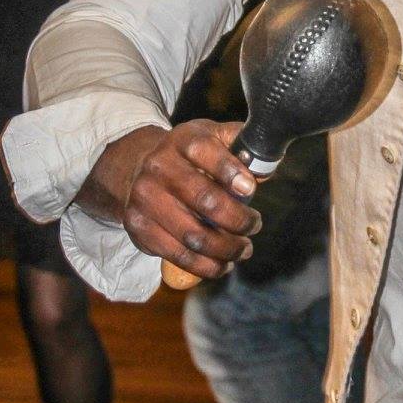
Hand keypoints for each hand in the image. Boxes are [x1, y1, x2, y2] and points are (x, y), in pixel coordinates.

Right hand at [81, 120, 261, 280]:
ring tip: (244, 249)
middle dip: (238, 219)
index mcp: (182, 140)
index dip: (230, 172)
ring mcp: (145, 198)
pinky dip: (205, 266)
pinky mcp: (138, 227)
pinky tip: (222, 264)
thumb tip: (265, 170)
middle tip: (254, 225)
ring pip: (193, 235)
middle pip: (204, 199)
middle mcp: (159, 167)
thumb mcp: (213, 137)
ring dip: (226, 248)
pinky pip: (177, 255)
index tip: (250, 189)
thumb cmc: (189, 156)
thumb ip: (241, 145)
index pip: (205, 152)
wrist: (138, 167)